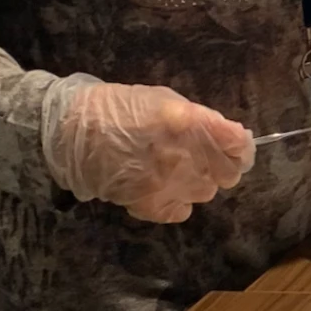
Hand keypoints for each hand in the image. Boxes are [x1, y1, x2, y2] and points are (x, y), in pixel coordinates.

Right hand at [42, 78, 252, 223]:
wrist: (69, 130)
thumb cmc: (117, 106)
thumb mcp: (164, 100)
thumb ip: (200, 119)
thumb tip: (231, 135)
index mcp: (189, 124)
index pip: (239, 145)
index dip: (241, 147)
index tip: (236, 146)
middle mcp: (184, 156)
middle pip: (228, 174)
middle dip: (222, 165)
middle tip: (203, 157)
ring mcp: (168, 184)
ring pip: (206, 192)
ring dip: (198, 181)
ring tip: (174, 168)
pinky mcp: (149, 205)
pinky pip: (182, 211)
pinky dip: (177, 202)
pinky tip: (162, 187)